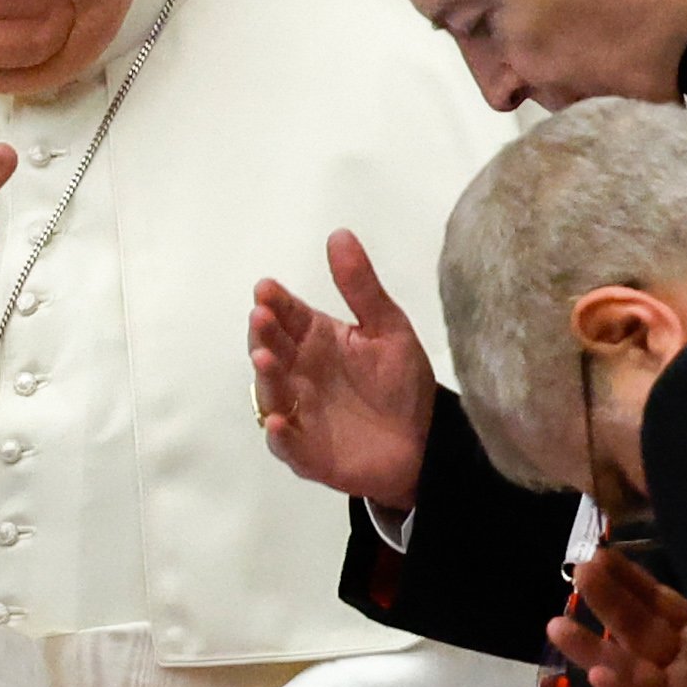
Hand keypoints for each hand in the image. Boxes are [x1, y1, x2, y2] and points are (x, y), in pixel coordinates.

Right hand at [249, 229, 437, 511]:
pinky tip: (280, 422)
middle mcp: (298, 374)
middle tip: (262, 316)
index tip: (266, 289)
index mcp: (315, 340)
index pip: (287, 316)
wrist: (425, 441)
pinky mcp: (307, 452)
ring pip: (272, 393)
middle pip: (272, 349)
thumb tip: (339, 234)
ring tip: (265, 358)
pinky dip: (280, 435)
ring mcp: (299, 413)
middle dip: (264, 333)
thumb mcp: (388, 328)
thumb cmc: (401, 382)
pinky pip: (286, 444)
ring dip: (266, 377)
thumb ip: (361, 287)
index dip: (275, 302)